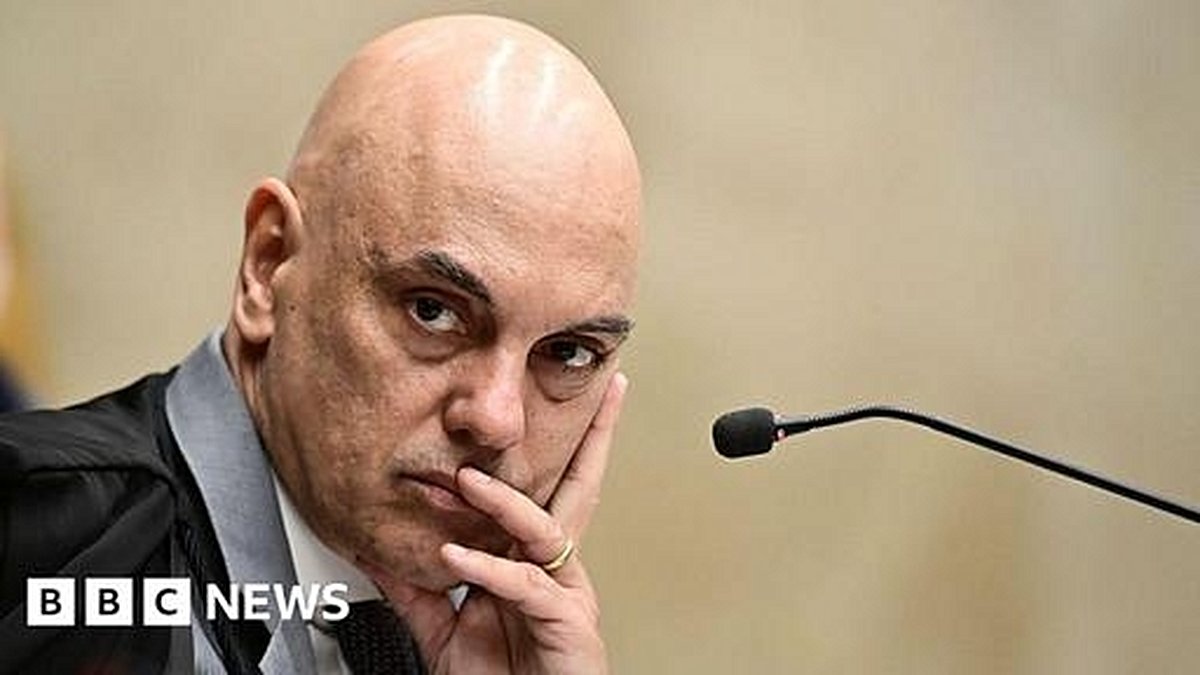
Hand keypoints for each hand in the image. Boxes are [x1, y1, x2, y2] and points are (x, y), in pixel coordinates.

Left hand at [375, 373, 627, 673]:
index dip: (558, 449)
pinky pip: (525, 585)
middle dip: (596, 438)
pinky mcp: (566, 621)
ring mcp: (566, 591)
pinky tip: (457, 558)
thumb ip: (415, 592)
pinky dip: (489, 570)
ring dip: (506, 502)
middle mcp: (557, 567)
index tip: (556, 406)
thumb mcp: (445, 632)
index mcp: (535, 561)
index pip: (548, 491)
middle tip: (609, 393)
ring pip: (546, 528)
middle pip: (582, 487)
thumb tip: (377, 555)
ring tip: (469, 481)